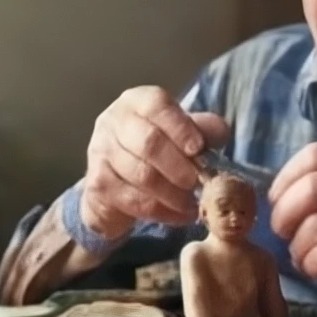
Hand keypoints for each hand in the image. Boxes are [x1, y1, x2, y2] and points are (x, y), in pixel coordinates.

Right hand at [81, 86, 229, 239]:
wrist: (118, 182)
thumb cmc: (158, 149)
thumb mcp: (182, 132)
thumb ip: (202, 129)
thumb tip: (219, 132)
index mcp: (137, 101)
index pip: (157, 106)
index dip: (180, 127)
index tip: (198, 149)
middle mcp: (113, 121)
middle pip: (149, 142)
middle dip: (179, 166)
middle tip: (198, 182)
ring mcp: (100, 151)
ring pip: (141, 175)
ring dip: (174, 193)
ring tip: (194, 202)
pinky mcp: (97, 183)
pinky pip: (134, 201)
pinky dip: (163, 211)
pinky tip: (181, 214)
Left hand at [268, 142, 316, 304]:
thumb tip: (272, 194)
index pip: (315, 154)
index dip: (286, 178)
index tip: (276, 201)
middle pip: (311, 189)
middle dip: (284, 214)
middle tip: (282, 232)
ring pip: (315, 226)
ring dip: (297, 246)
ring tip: (300, 255)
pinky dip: (310, 265)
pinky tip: (313, 268)